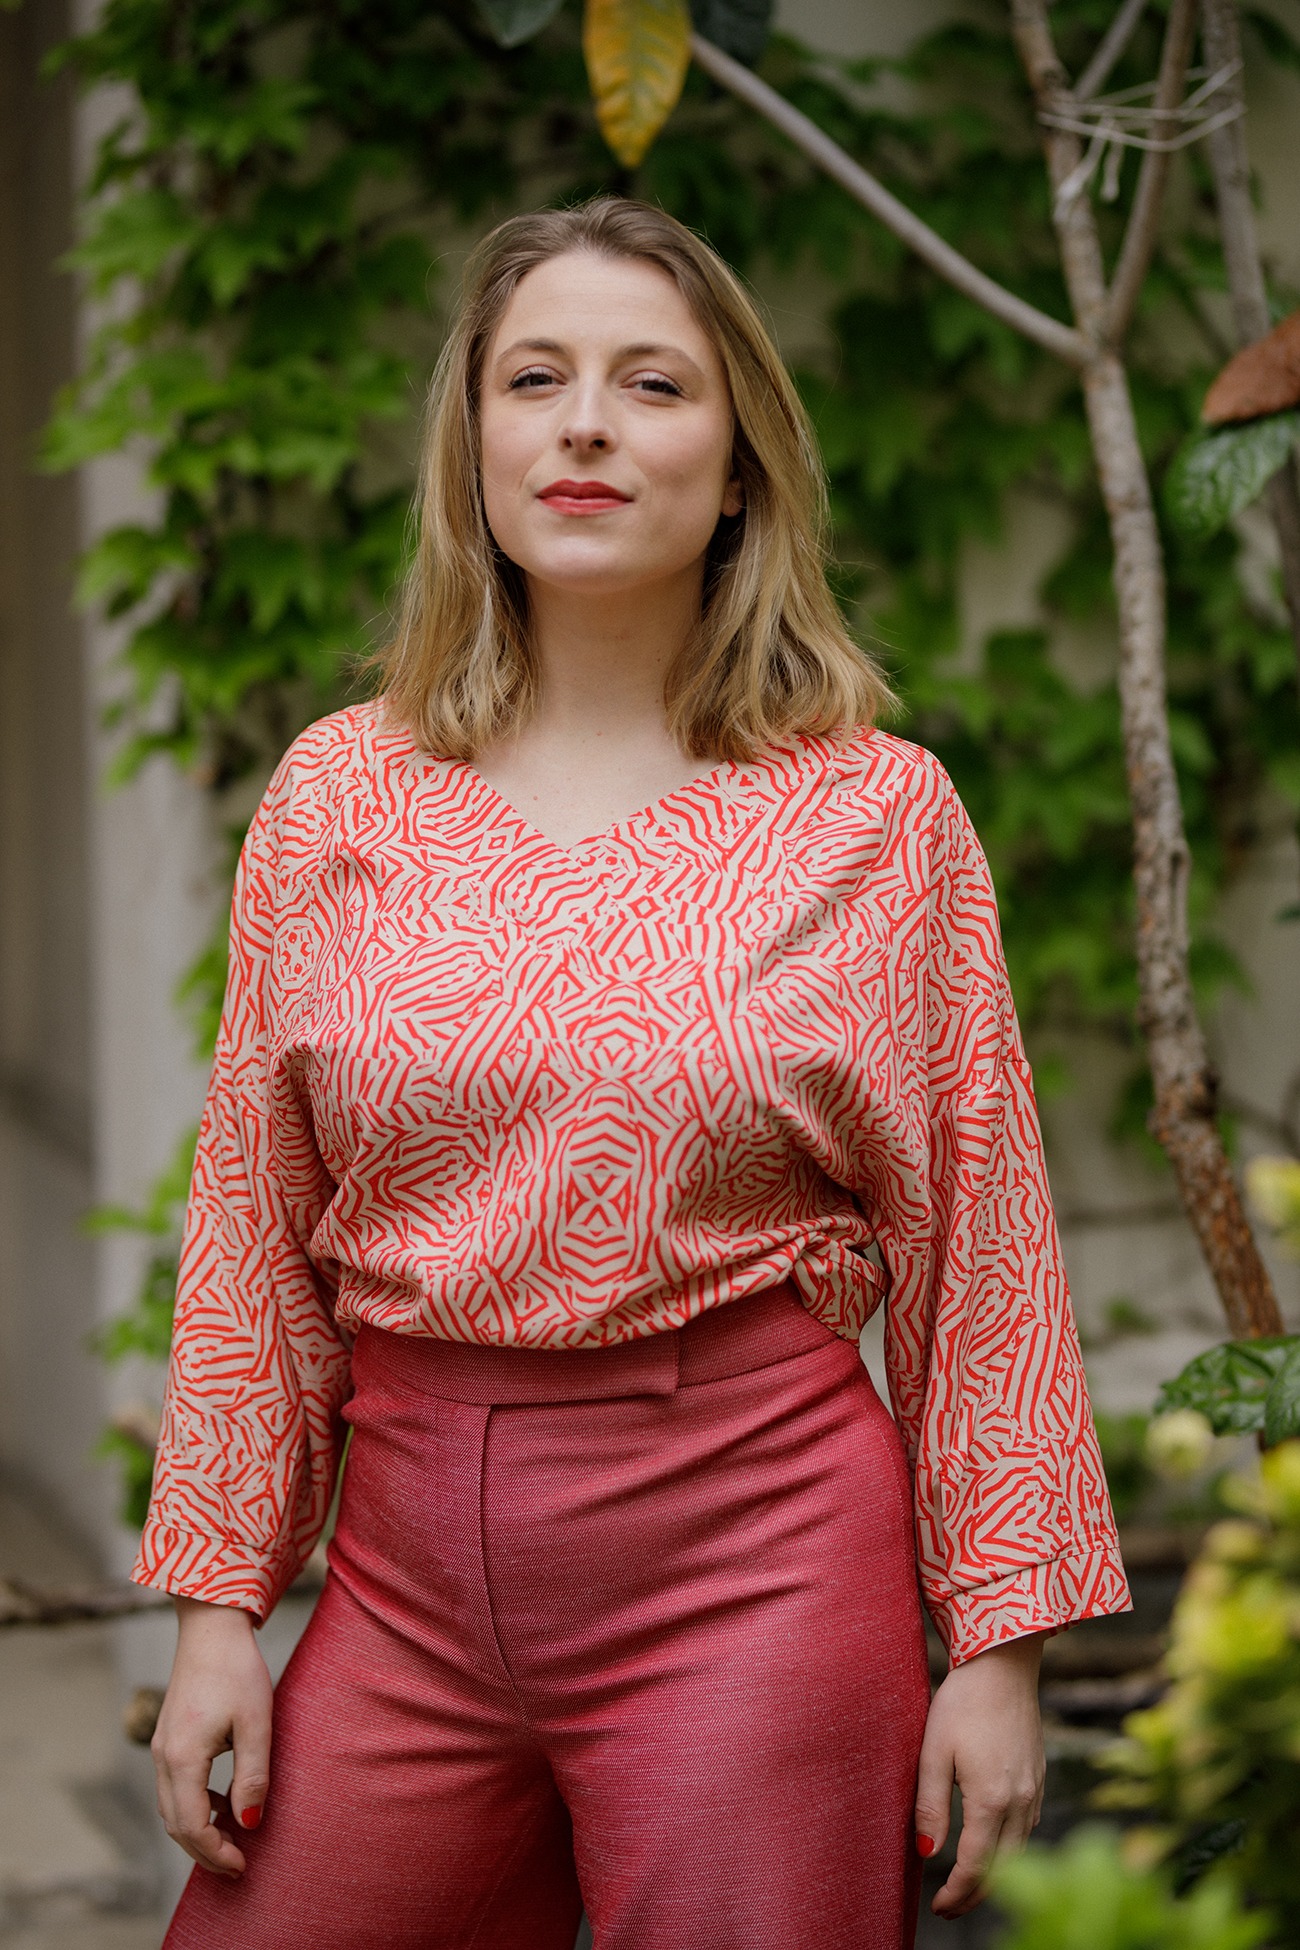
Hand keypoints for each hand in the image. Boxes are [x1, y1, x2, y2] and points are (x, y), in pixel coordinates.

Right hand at [151, 1596, 273, 1877]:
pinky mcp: (167, 1736)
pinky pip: (173, 1786)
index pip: (192, 1825)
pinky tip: (222, 1802)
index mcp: (183, 1757)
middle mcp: (164, 1756)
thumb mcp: (256, 1723)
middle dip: (204, 1850)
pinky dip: (192, 1806)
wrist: (211, 1627)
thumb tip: (249, 1823)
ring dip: (197, 1830)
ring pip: (170, 1807)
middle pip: (176, 1823)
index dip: (216, 1852)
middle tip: (236, 1865)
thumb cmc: (237, 1670)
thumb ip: (253, 1775)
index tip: (243, 1864)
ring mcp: (161, 1746)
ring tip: (231, 1840)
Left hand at [914, 1632, 1045, 1918]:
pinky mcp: (1038, 1776)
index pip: (975, 1866)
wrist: (1003, 1665)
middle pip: (1002, 1868)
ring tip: (968, 1885)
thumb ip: (930, 1806)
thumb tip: (927, 1854)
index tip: (938, 1908)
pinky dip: (1010, 1849)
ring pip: (1019, 1851)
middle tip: (949, 1908)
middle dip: (975, 1894)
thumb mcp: (934, 1752)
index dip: (957, 1894)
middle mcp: (1020, 1802)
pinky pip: (1027, 1828)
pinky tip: (994, 1847)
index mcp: (991, 1799)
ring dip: (995, 1874)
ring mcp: (1034, 1790)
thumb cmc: (963, 1703)